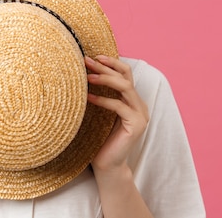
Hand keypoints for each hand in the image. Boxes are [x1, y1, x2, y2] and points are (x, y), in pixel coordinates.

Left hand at [85, 56, 148, 173]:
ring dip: (105, 78)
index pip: (126, 72)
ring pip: (125, 87)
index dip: (111, 62)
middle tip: (86, 61)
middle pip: (125, 76)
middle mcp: (139, 104)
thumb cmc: (98, 138)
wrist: (106, 165)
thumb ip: (99, 93)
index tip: (94, 55)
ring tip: (87, 76)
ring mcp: (140, 114)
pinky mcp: (136, 125)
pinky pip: (119, 106)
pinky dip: (103, 99)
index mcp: (132, 99)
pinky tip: (88, 97)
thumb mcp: (99, 111)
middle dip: (105, 66)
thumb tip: (82, 72)